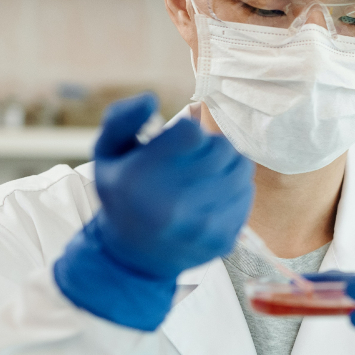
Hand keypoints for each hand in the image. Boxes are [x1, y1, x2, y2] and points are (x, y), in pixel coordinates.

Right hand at [53, 94, 254, 330]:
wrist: (133, 257)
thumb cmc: (122, 195)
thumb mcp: (107, 154)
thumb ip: (122, 118)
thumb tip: (151, 98)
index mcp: (141, 179)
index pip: (192, 132)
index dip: (187, 132)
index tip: (177, 143)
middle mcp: (173, 205)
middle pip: (222, 147)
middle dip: (210, 146)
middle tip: (194, 157)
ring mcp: (201, 226)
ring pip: (241, 168)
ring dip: (226, 164)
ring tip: (205, 174)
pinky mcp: (223, 238)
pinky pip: (247, 194)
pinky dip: (234, 188)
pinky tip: (213, 196)